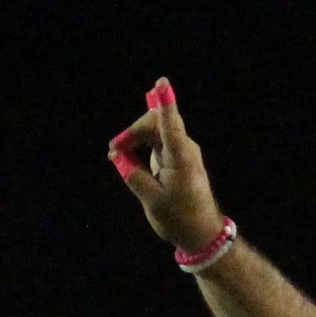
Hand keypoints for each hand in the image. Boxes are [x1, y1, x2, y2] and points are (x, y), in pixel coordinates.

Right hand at [106, 78, 225, 255]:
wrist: (201, 233)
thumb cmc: (179, 219)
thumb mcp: (151, 201)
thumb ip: (133, 175)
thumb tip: (118, 156)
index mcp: (180, 158)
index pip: (171, 125)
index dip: (165, 103)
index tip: (162, 83)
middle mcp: (184, 149)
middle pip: (156, 124)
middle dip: (133, 132)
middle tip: (114, 150)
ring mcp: (182, 152)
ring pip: (155, 132)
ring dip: (135, 139)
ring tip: (118, 154)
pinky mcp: (178, 158)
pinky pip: (157, 142)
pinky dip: (141, 146)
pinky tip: (129, 150)